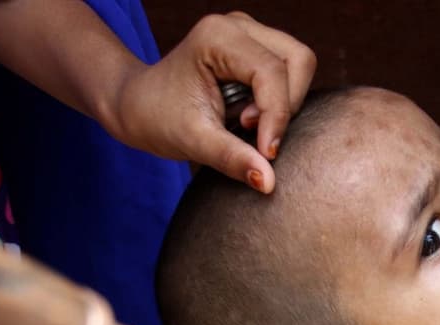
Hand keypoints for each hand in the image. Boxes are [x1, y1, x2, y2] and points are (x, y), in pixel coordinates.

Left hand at [109, 12, 315, 192]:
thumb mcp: (193, 141)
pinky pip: (292, 73)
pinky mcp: (257, 49)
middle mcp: (238, 25)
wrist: (139, 106)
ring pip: (301, 65)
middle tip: (255, 133)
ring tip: (249, 123)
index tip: (265, 154)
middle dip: (286, 105)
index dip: (276, 116)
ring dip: (286, 103)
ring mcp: (250, 34)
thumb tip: (269, 183)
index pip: (272, 73)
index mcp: (217, 37)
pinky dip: (280, 102)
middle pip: (299, 61)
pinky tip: (251, 116)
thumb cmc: (157, 117)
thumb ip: (232, 159)